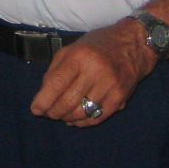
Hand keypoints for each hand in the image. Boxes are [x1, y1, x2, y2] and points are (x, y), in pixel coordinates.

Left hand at [29, 18, 155, 125]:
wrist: (133, 45)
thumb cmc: (97, 46)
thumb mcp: (72, 48)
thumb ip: (55, 70)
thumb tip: (43, 96)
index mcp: (79, 56)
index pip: (56, 84)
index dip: (43, 100)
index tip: (36, 109)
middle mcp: (95, 71)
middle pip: (67, 102)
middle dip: (53, 112)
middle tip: (48, 113)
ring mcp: (110, 86)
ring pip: (81, 113)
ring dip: (67, 118)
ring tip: (61, 115)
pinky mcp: (120, 98)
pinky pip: (97, 117)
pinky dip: (83, 122)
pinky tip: (76, 119)